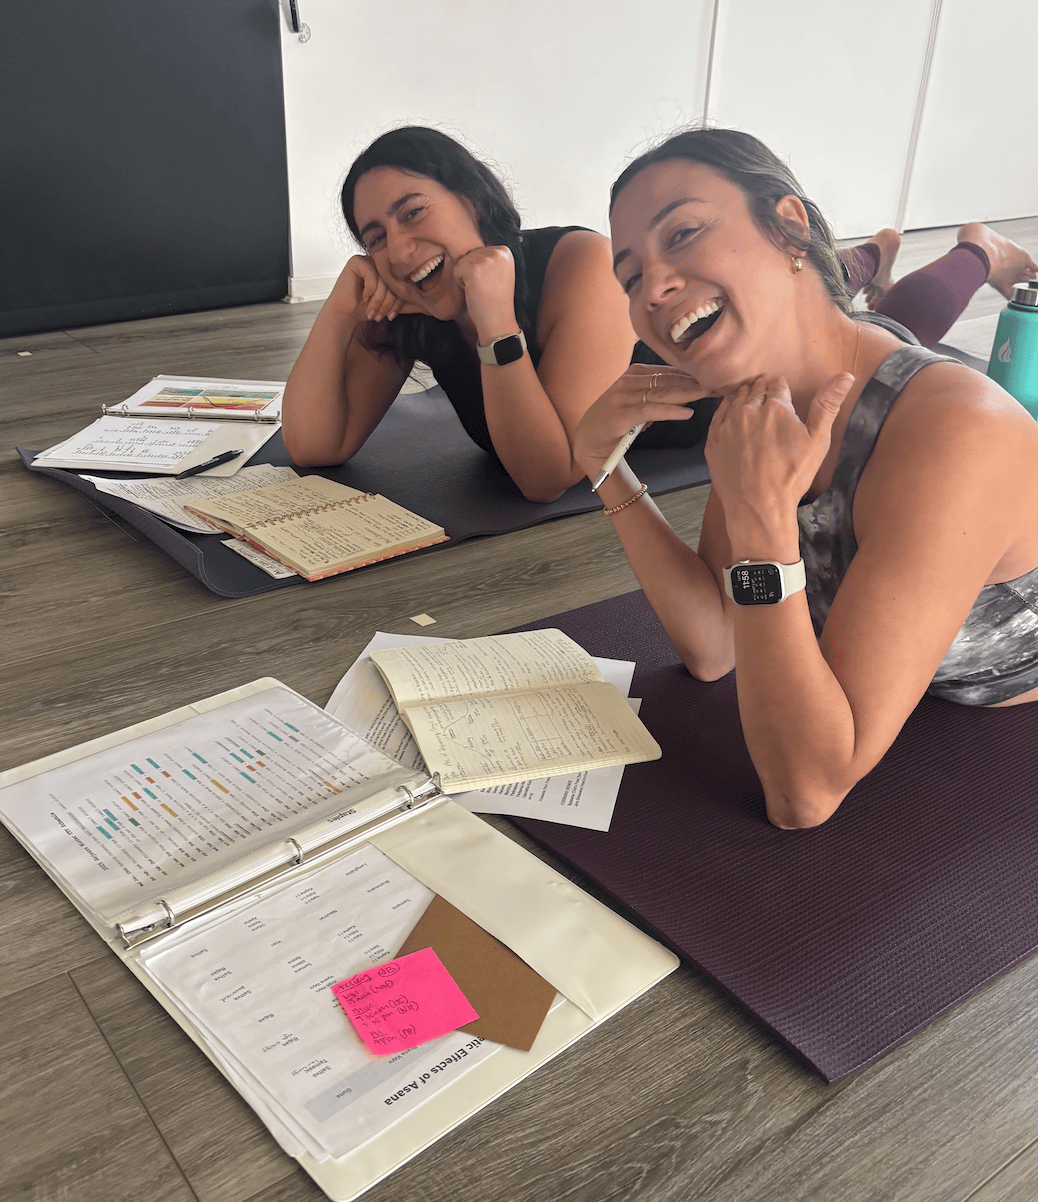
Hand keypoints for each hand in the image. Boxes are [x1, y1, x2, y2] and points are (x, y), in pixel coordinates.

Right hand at [327, 256, 420, 323]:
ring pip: (383, 280)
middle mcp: (380, 263)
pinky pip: (371, 275)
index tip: (390, 316)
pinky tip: (363, 297)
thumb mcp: (390, 307)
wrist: (345, 313)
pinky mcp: (357, 261)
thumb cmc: (366, 309)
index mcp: (389, 272)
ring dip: (377, 301)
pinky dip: (369, 291)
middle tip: (379, 316)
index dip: (398, 302)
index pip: (401, 284)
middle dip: (387, 303)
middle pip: (393, 282)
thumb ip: (407, 304)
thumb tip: (431, 309)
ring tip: (371, 311)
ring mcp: (368, 260)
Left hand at [454, 246, 517, 340]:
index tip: (491, 281)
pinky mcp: (474, 270)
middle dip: (472, 271)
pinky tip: (473, 291)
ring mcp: (486, 260)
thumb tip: (473, 241)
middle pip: (470, 254)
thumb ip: (490, 257)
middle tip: (485, 286)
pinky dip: (461, 283)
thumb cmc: (495, 298)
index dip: (480, 267)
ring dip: (466, 277)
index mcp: (505, 251)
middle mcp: (498, 252)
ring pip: (462, 261)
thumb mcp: (499, 271)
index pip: (479, 250)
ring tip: (480, 289)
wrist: (497, 318)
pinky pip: (457, 270)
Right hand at [572, 364, 712, 477]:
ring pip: (662, 393)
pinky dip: (670, 411)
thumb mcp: (638, 403)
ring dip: (688, 393)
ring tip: (710, 394)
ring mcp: (623, 396)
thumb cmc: (616, 423)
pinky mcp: (620, 414)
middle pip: (669, 380)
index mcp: (634, 373)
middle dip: (696, 382)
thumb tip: (687, 390)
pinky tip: (687, 413)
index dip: (693, 375)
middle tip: (720, 383)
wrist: (589, 441)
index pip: (670, 372)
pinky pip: (650, 410)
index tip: (716, 378)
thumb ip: (658, 395)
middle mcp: (628, 381)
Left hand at [705, 373, 852, 555]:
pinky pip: (718, 415)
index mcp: (775, 407)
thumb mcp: (817, 440)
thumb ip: (828, 404)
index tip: (781, 389)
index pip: (778, 385)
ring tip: (750, 397)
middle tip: (765, 390)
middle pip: (755, 390)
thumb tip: (847, 374)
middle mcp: (748, 410)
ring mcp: (727, 425)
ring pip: (736, 400)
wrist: (758, 506)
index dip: (781, 387)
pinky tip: (731, 411)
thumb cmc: (792, 475)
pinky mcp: (713, 440)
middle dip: (762, 389)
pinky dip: (726, 409)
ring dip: (744, 396)